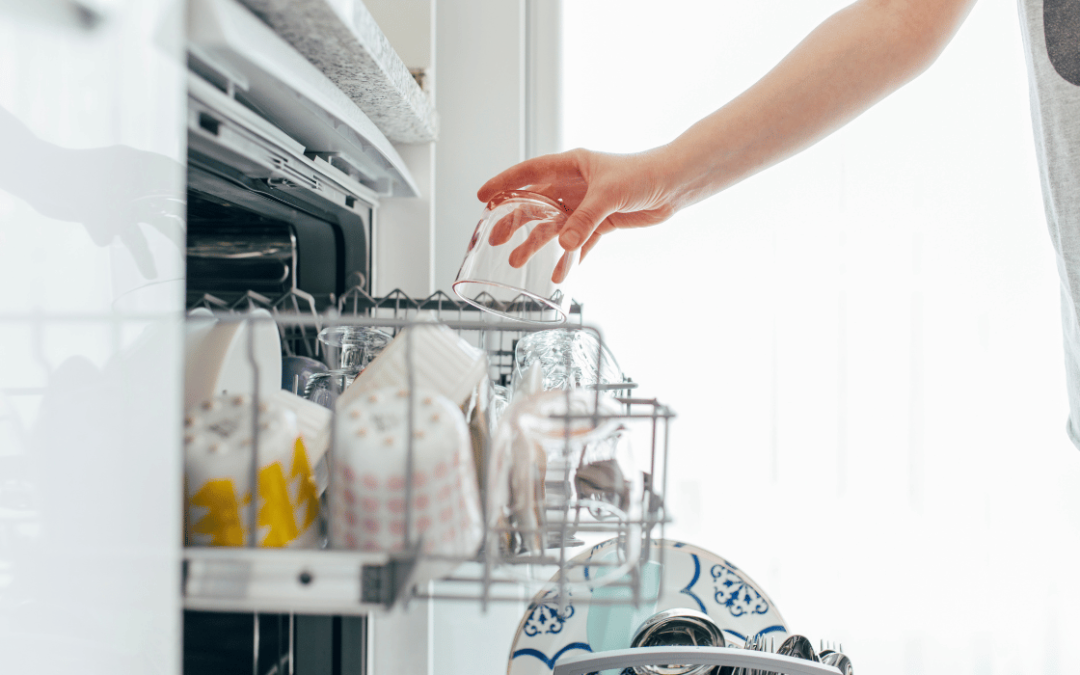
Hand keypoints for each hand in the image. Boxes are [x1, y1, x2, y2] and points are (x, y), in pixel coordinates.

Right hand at [477, 147, 680, 279]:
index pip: (529, 173)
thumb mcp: (609, 195)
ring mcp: (585, 205)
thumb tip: (564, 245)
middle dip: (514, 221)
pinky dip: (569, 258)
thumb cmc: (643, 174)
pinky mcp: (600, 223)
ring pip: (553, 226)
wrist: (673, 185)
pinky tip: (558, 273)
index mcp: (571, 166)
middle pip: (535, 203)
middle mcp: (574, 185)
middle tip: (495, 238)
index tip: (483, 196)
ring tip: (517, 261)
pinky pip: (578, 243)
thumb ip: (584, 220)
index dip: (504, 184)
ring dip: (536, 244)